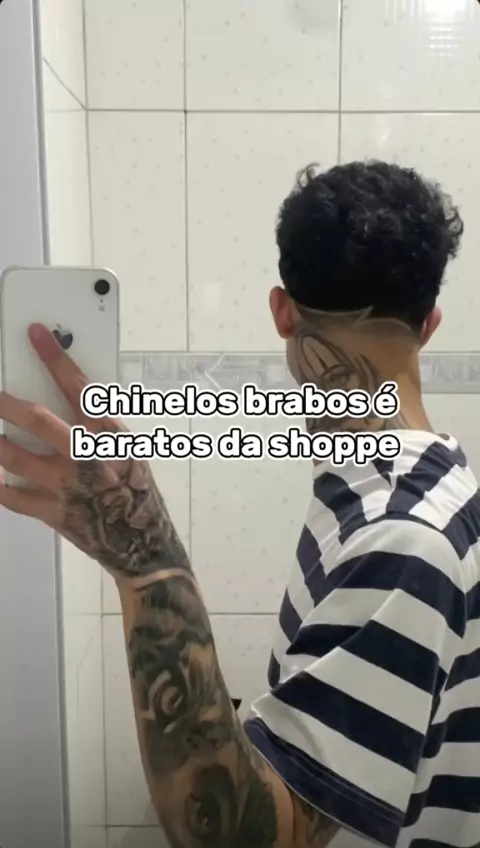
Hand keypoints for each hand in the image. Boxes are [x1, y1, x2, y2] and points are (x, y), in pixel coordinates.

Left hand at [0, 324, 188, 581]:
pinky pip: (9, 495)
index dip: (55, 358)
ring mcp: (65, 486)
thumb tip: (66, 400)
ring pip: (13, 455)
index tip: (35, 334)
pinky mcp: (52, 512)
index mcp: (108, 436)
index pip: (78, 387)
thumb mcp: (129, 452)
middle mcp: (85, 457)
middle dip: (4, 402)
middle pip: (36, 419)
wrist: (143, 544)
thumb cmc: (136, 493)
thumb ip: (98, 428)